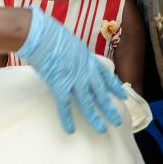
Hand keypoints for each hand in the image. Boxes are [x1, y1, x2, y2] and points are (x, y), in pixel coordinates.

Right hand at [17, 7, 126, 132]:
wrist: (40, 33)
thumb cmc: (50, 33)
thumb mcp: (70, 41)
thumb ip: (74, 53)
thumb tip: (71, 56)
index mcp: (88, 58)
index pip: (106, 76)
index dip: (114, 87)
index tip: (122, 96)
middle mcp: (85, 70)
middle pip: (101, 93)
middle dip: (110, 107)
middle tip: (118, 120)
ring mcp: (74, 79)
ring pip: (88, 103)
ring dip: (95, 118)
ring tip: (102, 130)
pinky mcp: (60, 85)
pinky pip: (65, 106)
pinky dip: (67, 119)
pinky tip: (70, 130)